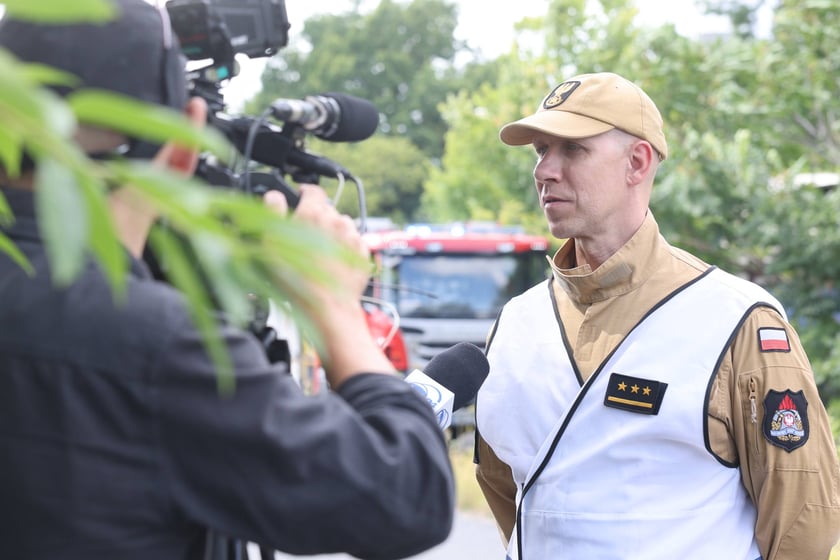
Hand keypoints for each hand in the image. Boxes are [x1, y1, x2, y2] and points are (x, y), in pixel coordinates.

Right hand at [263, 185, 393, 383]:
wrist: (326, 308)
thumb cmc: (296, 280)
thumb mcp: (270, 244)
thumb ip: (272, 212)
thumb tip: (273, 195)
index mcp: (314, 213)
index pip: (313, 189)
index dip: (304, 191)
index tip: (299, 196)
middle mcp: (337, 220)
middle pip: (326, 209)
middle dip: (315, 217)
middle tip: (302, 236)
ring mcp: (352, 237)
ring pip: (341, 225)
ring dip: (331, 232)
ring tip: (317, 252)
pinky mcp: (362, 254)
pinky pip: (353, 242)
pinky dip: (344, 247)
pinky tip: (332, 261)